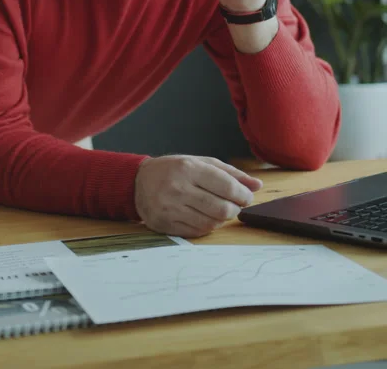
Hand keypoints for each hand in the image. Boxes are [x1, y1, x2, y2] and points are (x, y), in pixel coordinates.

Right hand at [134, 154, 262, 237]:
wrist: (138, 182)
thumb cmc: (174, 169)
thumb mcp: (200, 162)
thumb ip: (230, 173)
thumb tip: (257, 185)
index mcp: (188, 168)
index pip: (226, 185)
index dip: (243, 194)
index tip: (247, 197)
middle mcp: (178, 188)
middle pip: (221, 208)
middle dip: (235, 209)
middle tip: (235, 205)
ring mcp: (170, 208)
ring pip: (211, 223)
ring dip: (222, 219)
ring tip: (219, 210)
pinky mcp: (165, 224)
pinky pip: (197, 232)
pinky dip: (208, 226)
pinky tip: (205, 217)